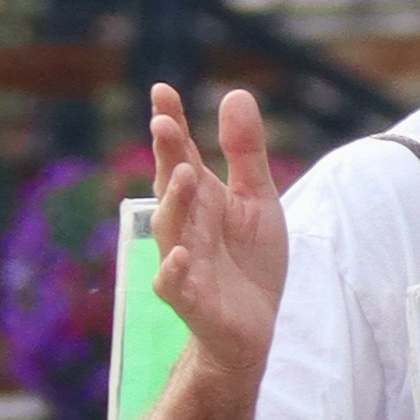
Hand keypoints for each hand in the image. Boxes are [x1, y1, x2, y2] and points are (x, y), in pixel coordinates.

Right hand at [146, 80, 287, 409]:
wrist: (257, 328)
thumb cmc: (250, 262)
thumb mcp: (257, 200)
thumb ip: (245, 152)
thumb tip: (235, 94)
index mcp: (201, 198)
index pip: (181, 155)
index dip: (171, 124)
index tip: (162, 91)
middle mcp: (186, 225)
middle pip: (172, 185)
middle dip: (167, 155)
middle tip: (164, 123)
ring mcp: (184, 262)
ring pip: (171, 230)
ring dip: (174, 203)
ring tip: (184, 175)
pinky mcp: (191, 300)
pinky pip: (174, 285)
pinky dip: (174, 271)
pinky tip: (178, 256)